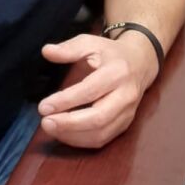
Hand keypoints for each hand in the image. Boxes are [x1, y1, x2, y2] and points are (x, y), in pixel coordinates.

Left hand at [38, 31, 159, 149]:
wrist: (141, 64)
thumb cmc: (111, 54)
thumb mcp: (91, 43)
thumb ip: (69, 48)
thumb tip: (46, 51)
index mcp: (117, 72)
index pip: (90, 91)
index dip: (65, 101)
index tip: (43, 106)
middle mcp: (126, 95)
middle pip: (98, 118)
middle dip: (69, 124)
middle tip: (45, 123)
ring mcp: (128, 113)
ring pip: (101, 133)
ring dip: (73, 135)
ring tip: (50, 129)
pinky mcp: (125, 124)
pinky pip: (103, 139)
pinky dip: (81, 141)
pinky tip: (63, 134)